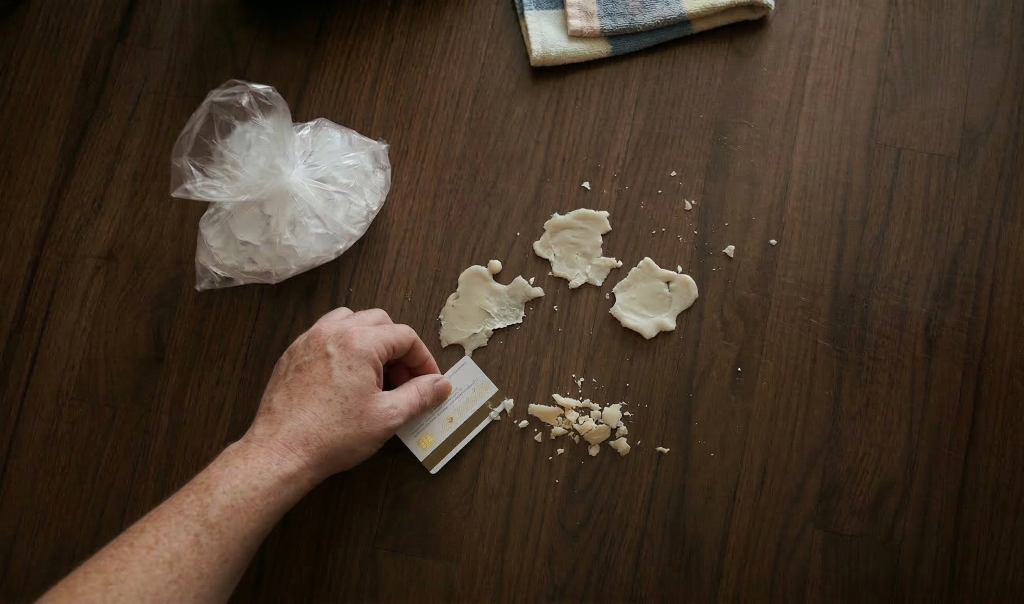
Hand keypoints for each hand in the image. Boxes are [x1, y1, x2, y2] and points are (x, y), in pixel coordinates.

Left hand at [245, 308, 451, 481]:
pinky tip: (347, 379)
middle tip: (403, 381)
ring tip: (375, 375)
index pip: (405, 337)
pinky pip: (326, 335)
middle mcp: (333, 332)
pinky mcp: (293, 354)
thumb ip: (419, 395)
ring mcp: (309, 340)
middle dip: (398, 348)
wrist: (281, 452)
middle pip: (380, 322)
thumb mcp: (387, 417)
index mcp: (359, 343)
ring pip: (350, 321)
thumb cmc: (330, 436)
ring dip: (370, 341)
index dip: (423, 360)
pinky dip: (344, 347)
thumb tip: (440, 385)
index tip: (428, 382)